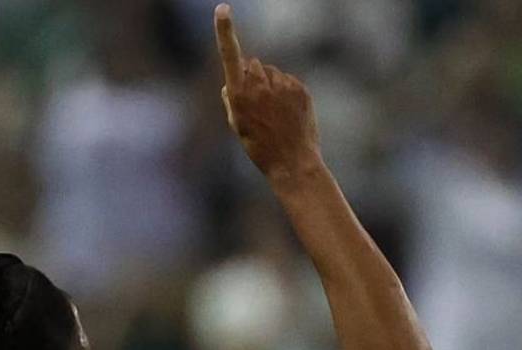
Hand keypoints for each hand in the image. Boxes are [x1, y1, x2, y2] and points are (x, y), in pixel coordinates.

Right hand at [214, 4, 320, 178]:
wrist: (292, 162)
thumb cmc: (259, 147)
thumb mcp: (236, 125)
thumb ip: (231, 99)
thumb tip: (231, 82)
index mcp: (239, 95)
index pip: (230, 55)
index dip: (225, 31)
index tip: (222, 9)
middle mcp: (259, 86)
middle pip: (252, 64)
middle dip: (251, 76)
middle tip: (256, 104)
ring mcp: (281, 86)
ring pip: (270, 72)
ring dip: (269, 85)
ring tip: (273, 113)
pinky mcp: (299, 88)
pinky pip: (287, 81)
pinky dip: (285, 92)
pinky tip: (286, 113)